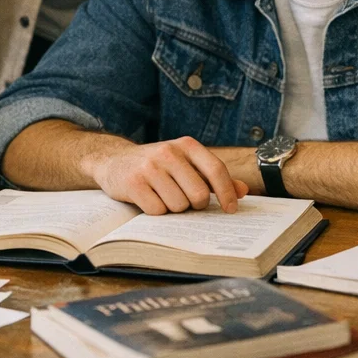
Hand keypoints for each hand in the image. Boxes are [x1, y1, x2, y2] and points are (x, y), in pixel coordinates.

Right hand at [90, 137, 249, 215]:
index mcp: (186, 145)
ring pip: (178, 205)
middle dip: (195, 205)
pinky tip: (149, 199)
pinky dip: (156, 212)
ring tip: (164, 197)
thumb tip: (242, 191)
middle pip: (198, 194)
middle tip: (186, 201)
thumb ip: (213, 177)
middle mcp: (168, 152)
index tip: (231, 209)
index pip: (216, 169)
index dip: (226, 192)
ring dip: (173, 208)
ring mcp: (149, 167)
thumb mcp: (186, 164)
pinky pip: (157, 211)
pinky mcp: (133, 183)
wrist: (114, 161)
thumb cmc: (158, 166)